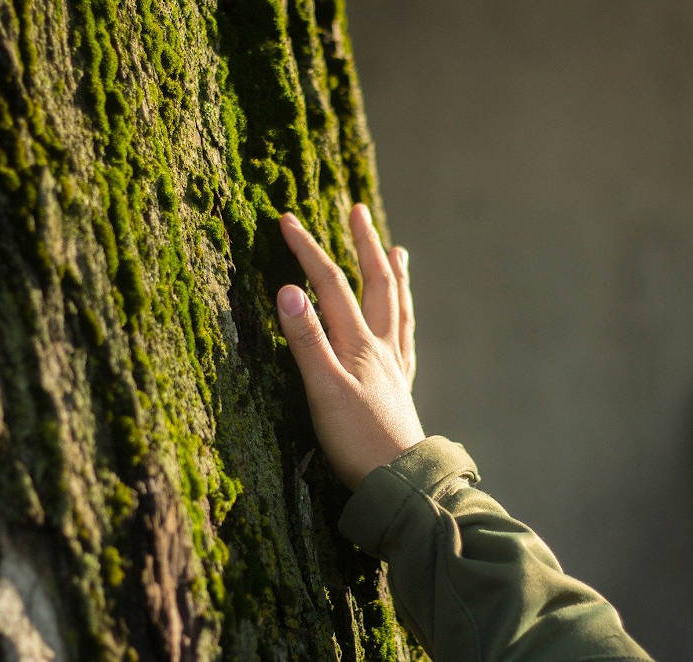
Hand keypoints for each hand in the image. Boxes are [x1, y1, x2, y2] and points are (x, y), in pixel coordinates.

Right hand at [276, 204, 423, 488]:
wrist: (399, 481)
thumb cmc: (356, 440)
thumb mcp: (322, 389)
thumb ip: (305, 340)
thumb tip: (288, 290)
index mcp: (359, 343)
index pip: (330, 284)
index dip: (308, 250)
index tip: (286, 219)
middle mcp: (381, 347)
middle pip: (376, 284)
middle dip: (363, 244)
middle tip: (356, 211)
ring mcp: (393, 366)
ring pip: (398, 308)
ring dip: (394, 275)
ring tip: (397, 250)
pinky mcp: (398, 388)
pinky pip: (405, 339)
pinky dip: (403, 318)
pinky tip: (402, 320)